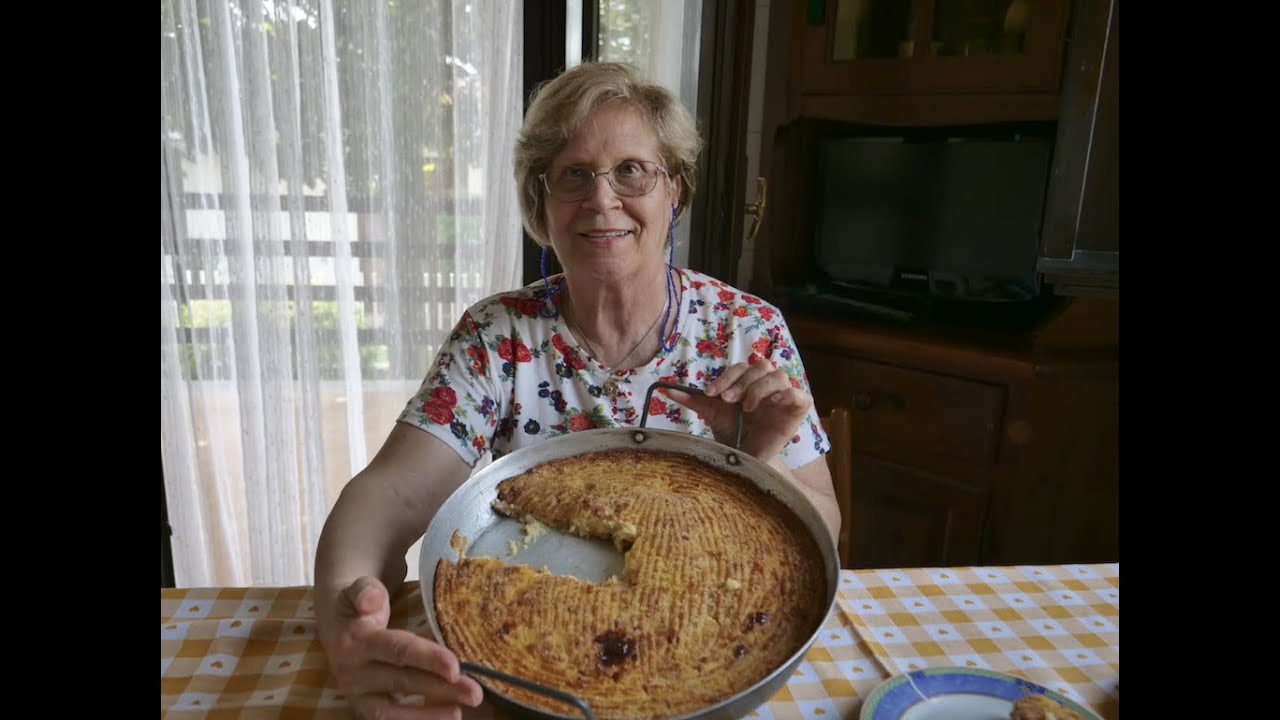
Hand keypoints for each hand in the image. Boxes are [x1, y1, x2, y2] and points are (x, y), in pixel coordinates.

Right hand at [321, 576, 482, 719]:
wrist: (336, 624)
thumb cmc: (357, 605)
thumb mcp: (358, 589)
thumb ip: (365, 591)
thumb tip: (371, 599)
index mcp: (355, 641)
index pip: (397, 650)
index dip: (426, 658)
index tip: (454, 667)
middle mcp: (354, 672)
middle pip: (402, 682)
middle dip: (440, 689)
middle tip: (474, 693)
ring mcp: (357, 694)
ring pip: (392, 710)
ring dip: (427, 715)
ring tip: (459, 712)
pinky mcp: (364, 706)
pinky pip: (389, 719)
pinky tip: (445, 715)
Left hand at [662, 353, 812, 461]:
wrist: (746, 461)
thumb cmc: (733, 435)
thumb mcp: (712, 415)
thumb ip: (693, 401)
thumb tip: (664, 389)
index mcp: (749, 382)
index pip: (741, 367)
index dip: (727, 377)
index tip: (712, 394)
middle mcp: (767, 385)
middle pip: (761, 366)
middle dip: (742, 381)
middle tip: (728, 400)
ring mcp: (784, 396)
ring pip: (779, 375)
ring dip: (759, 387)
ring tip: (747, 406)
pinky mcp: (799, 409)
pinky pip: (800, 393)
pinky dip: (786, 394)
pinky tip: (772, 404)